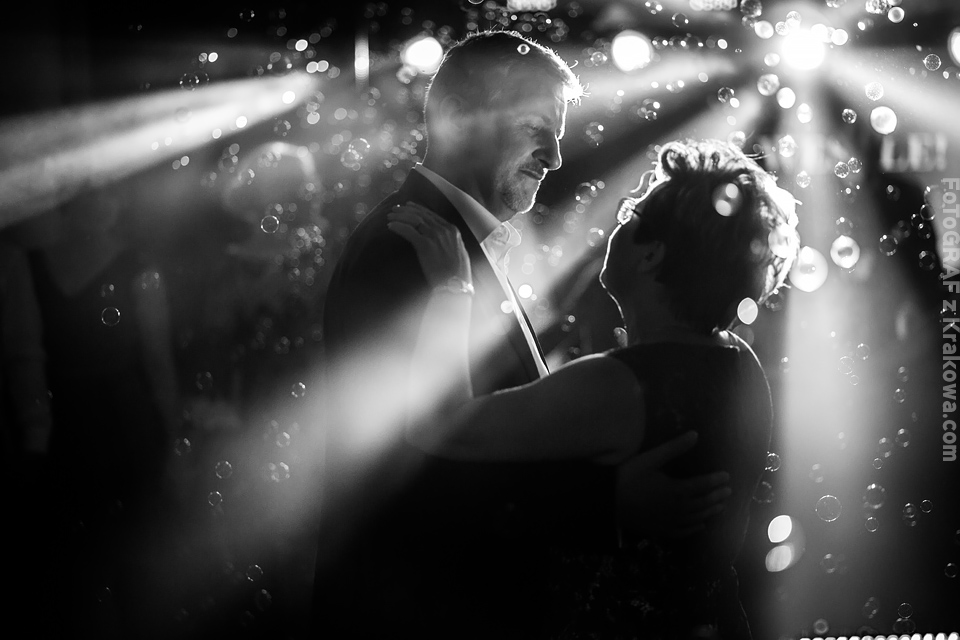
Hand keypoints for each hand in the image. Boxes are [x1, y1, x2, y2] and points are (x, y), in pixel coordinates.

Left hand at [387, 202, 471, 287]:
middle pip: (421, 215)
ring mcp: (434, 236)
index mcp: (452, 230)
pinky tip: (390, 227)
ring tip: (390, 217)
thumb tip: (442, 240)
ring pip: (413, 220)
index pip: (431, 215)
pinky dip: (398, 227)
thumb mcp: (458, 252)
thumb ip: (450, 242)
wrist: (455, 284)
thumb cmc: (457, 274)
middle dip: (406, 210)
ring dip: (400, 216)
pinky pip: (408, 231)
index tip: (408, 206)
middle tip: (394, 209)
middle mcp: (443, 230)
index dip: (418, 209)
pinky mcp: (425, 245)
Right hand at [616, 431, 730, 538]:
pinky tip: (700, 526)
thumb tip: (695, 434)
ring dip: (710, 512)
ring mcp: (670, 522)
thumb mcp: (650, 458)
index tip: (726, 476)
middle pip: (703, 503)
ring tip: (721, 507)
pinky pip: (683, 532)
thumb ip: (674, 448)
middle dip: (717, 496)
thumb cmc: (628, 476)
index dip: (716, 480)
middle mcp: (678, 509)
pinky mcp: (660, 531)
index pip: (703, 485)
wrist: (607, 502)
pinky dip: (694, 528)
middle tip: (729, 492)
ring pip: (696, 518)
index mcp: (677, 490)